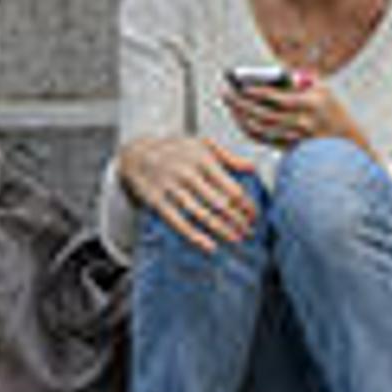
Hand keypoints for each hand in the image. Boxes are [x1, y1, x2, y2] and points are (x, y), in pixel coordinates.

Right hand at [119, 136, 258, 252]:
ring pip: (202, 214)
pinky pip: (177, 222)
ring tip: (236, 240)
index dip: (246, 206)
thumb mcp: (202, 145)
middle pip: (220, 204)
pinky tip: (209, 246)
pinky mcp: (156, 201)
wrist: (136, 152)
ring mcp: (171, 188)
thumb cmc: (176, 150)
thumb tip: (252, 169)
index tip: (254, 217)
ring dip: (222, 230)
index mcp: (204, 161)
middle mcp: (189, 174)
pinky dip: (194, 236)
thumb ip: (229, 157)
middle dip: (238, 221)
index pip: (232, 188)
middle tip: (250, 233)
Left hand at [222, 66, 357, 151]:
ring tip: (230, 104)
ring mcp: (295, 137)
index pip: (278, 98)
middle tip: (226, 93)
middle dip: (242, 103)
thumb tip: (270, 75)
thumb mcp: (323, 91)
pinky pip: (262, 138)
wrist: (348, 142)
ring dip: (241, 116)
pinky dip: (248, 128)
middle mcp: (303, 122)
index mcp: (312, 103)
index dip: (257, 92)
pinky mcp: (289, 148)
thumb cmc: (332, 110)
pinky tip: (239, 119)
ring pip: (260, 127)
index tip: (241, 86)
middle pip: (264, 113)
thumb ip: (298, 81)